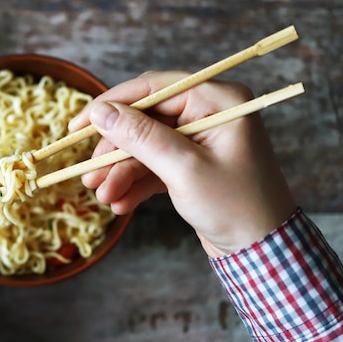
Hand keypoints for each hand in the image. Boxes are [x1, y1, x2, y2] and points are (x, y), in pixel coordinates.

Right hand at [69, 71, 295, 256]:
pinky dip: (135, 183)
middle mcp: (208, 113)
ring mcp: (198, 140)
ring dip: (121, 171)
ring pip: (145, 145)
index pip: (154, 88)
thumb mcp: (183, 169)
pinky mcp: (190, 164)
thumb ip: (140, 137)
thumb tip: (100, 112)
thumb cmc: (235, 206)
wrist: (263, 253)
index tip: (79, 125)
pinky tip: (120, 203)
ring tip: (103, 196)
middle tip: (89, 174)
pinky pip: (154, 165)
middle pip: (145, 119)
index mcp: (218, 100)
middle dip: (115, 150)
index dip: (113, 104)